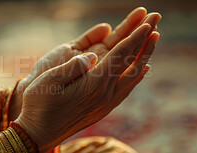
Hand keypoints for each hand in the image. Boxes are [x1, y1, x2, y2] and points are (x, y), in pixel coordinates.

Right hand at [16, 21, 160, 151]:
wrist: (39, 134)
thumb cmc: (39, 105)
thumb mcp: (49, 80)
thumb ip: (73, 66)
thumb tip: (93, 56)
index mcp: (93, 84)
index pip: (120, 56)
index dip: (135, 38)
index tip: (149, 24)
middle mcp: (105, 94)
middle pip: (132, 64)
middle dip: (146, 42)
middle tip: (157, 23)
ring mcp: (106, 104)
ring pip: (133, 77)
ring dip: (144, 57)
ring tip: (153, 42)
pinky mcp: (102, 109)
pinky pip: (127, 89)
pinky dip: (137, 76)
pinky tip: (141, 71)